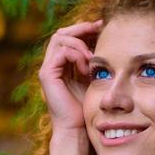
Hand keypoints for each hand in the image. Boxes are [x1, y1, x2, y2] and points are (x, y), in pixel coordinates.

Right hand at [38, 19, 103, 135]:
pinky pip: (61, 52)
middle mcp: (52, 63)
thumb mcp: (93, 77)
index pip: (69, 36)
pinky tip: (86, 68)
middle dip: (81, 28)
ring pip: (59, 38)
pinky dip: (76, 55)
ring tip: (92, 57)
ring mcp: (47, 68)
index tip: (103, 26)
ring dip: (79, 44)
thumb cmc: (86, 106)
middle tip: (99, 28)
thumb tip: (107, 40)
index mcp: (62, 63)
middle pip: (61, 32)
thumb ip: (93, 61)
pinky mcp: (47, 75)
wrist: (77, 127)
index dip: (84, 28)